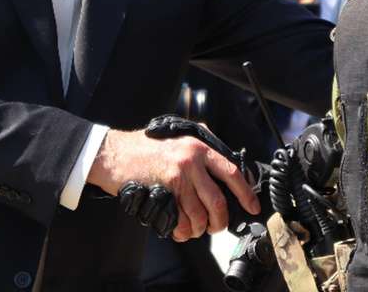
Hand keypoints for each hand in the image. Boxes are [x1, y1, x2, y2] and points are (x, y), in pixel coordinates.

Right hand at [87, 128, 260, 241]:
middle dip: (220, 221)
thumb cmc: (146, 146)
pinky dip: (182, 231)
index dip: (245, 193)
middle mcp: (191, 161)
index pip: (231, 172)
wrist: (115, 153)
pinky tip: (179, 229)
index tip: (252, 206)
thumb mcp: (180, 136)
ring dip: (199, 228)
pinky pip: (180, 221)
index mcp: (199, 147)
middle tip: (217, 226)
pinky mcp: (162, 193)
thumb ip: (203, 149)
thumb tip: (226, 170)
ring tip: (194, 228)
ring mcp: (176, 178)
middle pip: (217, 201)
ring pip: (199, 215)